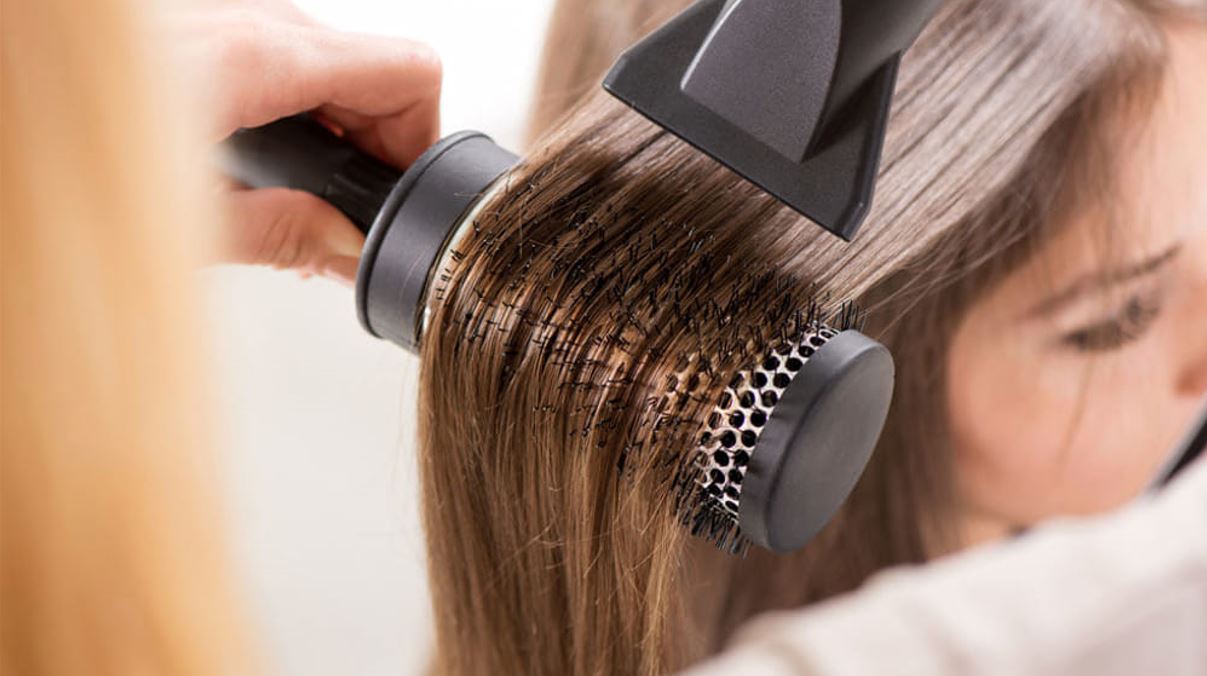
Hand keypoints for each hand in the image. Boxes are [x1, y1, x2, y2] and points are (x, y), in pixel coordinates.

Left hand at [171, 0, 440, 283]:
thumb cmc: (62, 146)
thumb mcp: (180, 220)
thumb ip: (277, 235)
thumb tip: (346, 247)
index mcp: (255, 58)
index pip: (407, 72)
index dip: (419, 140)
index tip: (396, 192)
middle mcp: (251, 19)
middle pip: (375, 73)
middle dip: (373, 149)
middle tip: (337, 214)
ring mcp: (231, 14)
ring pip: (334, 65)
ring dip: (333, 131)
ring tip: (289, 194)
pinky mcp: (211, 24)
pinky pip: (288, 57)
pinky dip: (296, 109)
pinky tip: (260, 160)